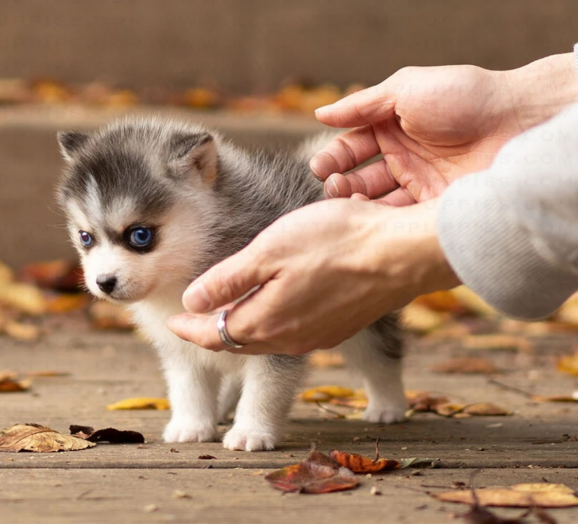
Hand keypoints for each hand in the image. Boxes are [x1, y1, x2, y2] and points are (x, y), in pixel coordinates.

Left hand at [166, 198, 458, 354]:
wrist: (401, 253)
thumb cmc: (335, 242)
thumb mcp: (269, 251)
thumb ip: (227, 280)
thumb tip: (190, 303)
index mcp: (265, 322)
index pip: (212, 335)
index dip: (187, 328)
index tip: (171, 320)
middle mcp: (290, 338)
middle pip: (239, 340)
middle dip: (211, 331)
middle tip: (193, 319)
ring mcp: (319, 334)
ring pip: (267, 336)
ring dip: (243, 325)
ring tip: (230, 309)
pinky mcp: (341, 325)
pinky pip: (294, 330)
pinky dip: (273, 320)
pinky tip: (277, 302)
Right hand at [310, 55, 577, 204]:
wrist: (518, 120)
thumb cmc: (463, 96)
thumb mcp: (405, 89)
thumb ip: (362, 105)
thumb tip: (320, 114)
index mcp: (394, 126)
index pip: (353, 145)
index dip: (334, 156)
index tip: (320, 167)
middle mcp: (406, 156)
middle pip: (362, 177)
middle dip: (341, 184)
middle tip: (333, 188)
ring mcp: (423, 184)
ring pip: (380, 202)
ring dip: (359, 206)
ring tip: (346, 206)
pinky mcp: (439, 207)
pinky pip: (405, 218)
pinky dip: (385, 222)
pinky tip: (372, 222)